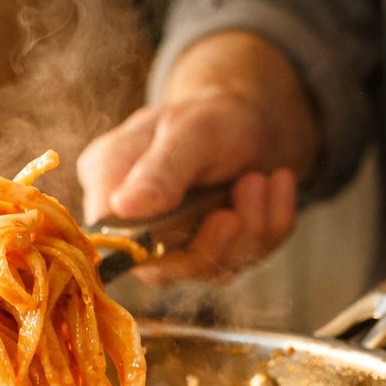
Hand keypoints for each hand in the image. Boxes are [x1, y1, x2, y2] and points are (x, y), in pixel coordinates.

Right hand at [77, 32, 318, 284]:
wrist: (254, 119)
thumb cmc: (212, 116)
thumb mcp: (190, 132)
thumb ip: (159, 171)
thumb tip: (121, 207)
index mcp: (109, 186)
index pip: (112, 243)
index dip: (156, 245)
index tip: (208, 217)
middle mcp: (133, 224)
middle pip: (162, 268)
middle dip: (216, 238)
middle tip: (252, 185)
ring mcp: (173, 245)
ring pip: (208, 269)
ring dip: (252, 225)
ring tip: (261, 178)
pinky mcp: (209, 255)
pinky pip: (244, 259)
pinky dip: (272, 222)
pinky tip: (277, 185)